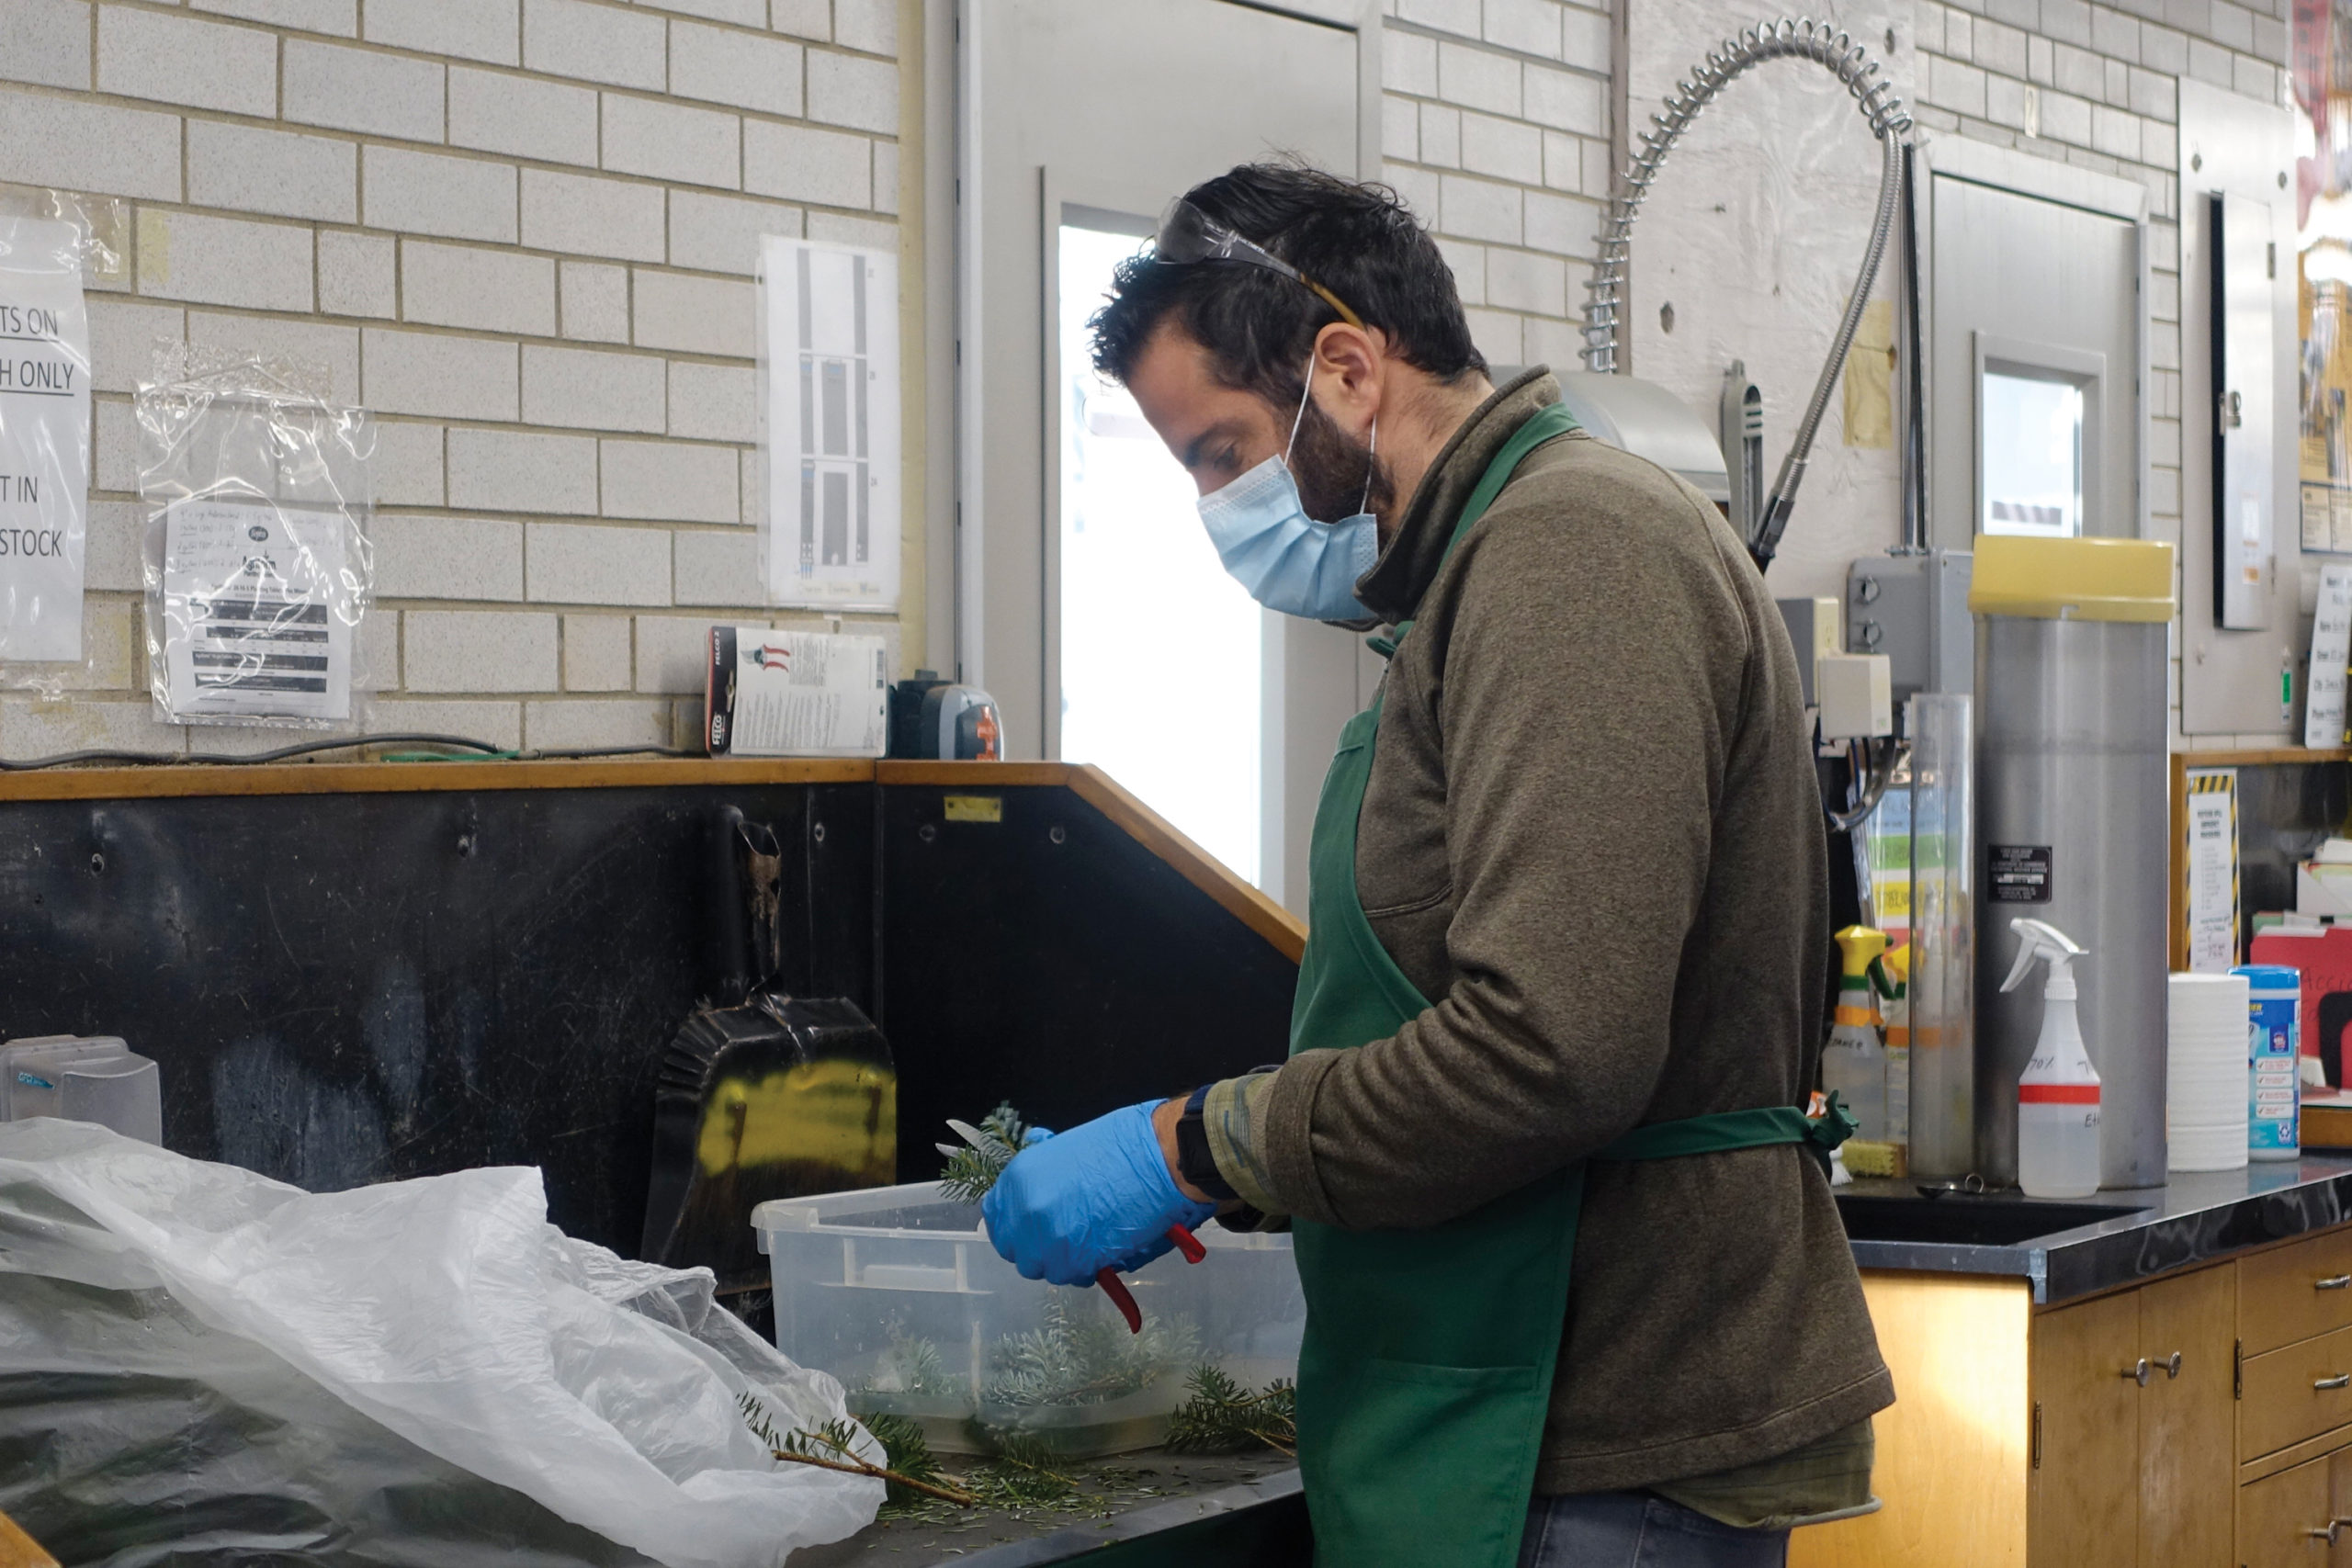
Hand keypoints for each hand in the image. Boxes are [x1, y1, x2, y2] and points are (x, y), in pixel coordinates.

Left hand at [981, 1100, 1215, 1286]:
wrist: (1158, 1159)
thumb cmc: (1121, 1147)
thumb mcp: (1066, 1150)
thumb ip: (1043, 1177)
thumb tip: (1037, 1191)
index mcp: (1019, 1178)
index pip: (996, 1218)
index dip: (1013, 1227)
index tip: (1029, 1230)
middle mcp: (1024, 1210)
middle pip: (1016, 1251)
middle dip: (1037, 1249)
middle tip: (1064, 1240)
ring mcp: (1047, 1238)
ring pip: (1043, 1268)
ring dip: (1062, 1261)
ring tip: (1089, 1242)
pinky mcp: (1073, 1261)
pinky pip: (1070, 1276)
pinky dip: (1084, 1270)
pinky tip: (1102, 1251)